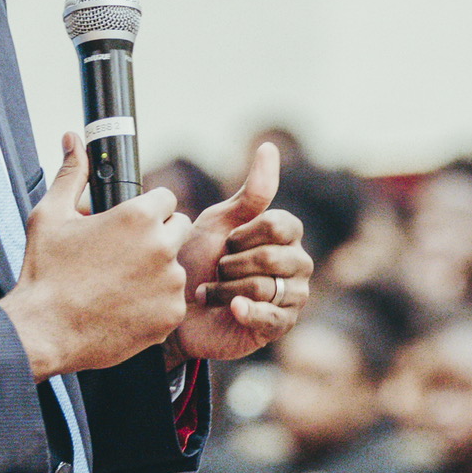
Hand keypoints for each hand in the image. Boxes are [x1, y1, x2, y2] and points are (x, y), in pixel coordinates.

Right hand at [2, 134, 193, 381]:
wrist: (43, 331)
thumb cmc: (45, 274)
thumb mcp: (51, 215)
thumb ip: (71, 173)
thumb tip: (73, 140)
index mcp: (137, 217)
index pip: (166, 198)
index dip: (148, 209)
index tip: (130, 224)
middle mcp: (161, 246)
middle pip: (179, 228)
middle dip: (158, 235)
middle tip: (126, 253)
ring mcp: (169, 283)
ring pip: (176, 265)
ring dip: (157, 270)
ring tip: (120, 284)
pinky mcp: (171, 315)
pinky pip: (173, 300)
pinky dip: (156, 303)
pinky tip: (126, 306)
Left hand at [171, 143, 312, 364]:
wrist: (175, 306)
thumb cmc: (198, 259)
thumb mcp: (220, 221)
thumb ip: (251, 191)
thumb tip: (269, 146)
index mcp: (286, 236)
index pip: (281, 225)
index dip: (244, 234)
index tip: (225, 242)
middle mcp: (297, 264)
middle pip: (274, 257)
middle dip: (233, 264)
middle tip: (216, 271)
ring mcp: (291, 297)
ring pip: (268, 287)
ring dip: (229, 288)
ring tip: (212, 292)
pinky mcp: (279, 326)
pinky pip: (272, 317)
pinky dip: (246, 311)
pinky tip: (230, 308)